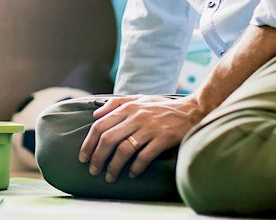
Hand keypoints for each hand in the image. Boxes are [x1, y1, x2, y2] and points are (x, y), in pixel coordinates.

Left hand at [78, 95, 203, 181]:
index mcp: (128, 107)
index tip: (83, 156)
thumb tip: (95, 114)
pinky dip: (135, 167)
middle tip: (93, 170)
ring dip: (114, 166)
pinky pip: (144, 156)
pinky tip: (131, 174)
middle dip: (97, 157)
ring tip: (109, 176)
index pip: (100, 125)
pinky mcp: (163, 138)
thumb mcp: (139, 98)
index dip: (89, 142)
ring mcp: (150, 128)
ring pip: (124, 149)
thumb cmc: (163, 106)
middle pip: (108, 139)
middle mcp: (136, 116)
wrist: (192, 110)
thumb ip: (116, 103)